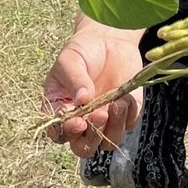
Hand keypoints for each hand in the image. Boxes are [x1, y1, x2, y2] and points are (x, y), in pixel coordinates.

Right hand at [43, 17, 142, 157]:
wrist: (108, 40)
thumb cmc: (82, 50)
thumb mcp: (70, 60)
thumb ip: (74, 79)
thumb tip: (82, 100)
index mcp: (60, 110)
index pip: (59, 134)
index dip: (67, 133)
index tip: (77, 121)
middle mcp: (82, 121)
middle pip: (84, 147)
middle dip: (92, 138)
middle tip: (99, 115)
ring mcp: (105, 119)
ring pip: (108, 142)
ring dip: (113, 128)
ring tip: (117, 104)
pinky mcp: (126, 113)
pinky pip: (129, 125)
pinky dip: (129, 115)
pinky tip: (126, 98)